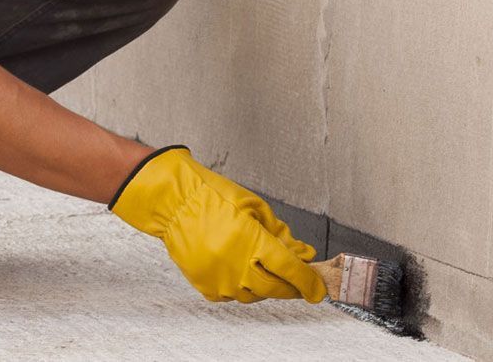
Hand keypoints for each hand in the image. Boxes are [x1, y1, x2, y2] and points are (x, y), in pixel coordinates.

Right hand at [110, 146, 325, 303]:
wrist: (173, 202)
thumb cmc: (213, 197)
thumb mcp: (254, 207)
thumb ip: (281, 234)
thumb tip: (303, 254)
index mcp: (251, 240)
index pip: (290, 269)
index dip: (308, 281)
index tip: (318, 289)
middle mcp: (235, 264)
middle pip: (275, 288)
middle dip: (291, 286)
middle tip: (297, 280)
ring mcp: (219, 278)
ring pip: (254, 295)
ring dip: (265, 286)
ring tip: (262, 268)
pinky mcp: (205, 286)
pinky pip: (232, 296)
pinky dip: (241, 286)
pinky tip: (239, 269)